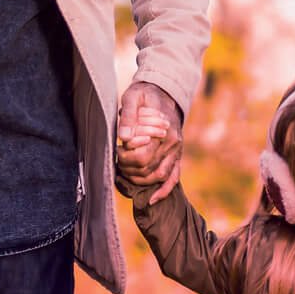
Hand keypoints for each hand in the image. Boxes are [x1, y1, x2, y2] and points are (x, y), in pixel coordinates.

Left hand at [116, 81, 183, 203]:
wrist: (163, 94)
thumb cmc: (145, 96)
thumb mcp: (133, 98)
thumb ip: (128, 116)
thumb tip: (124, 138)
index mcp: (164, 131)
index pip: (143, 156)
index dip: (126, 157)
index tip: (118, 149)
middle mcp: (173, 144)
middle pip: (148, 168)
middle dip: (129, 168)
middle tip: (118, 157)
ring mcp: (176, 152)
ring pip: (159, 176)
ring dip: (140, 179)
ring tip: (126, 171)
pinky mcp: (176, 157)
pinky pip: (174, 178)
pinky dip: (164, 191)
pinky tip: (153, 200)